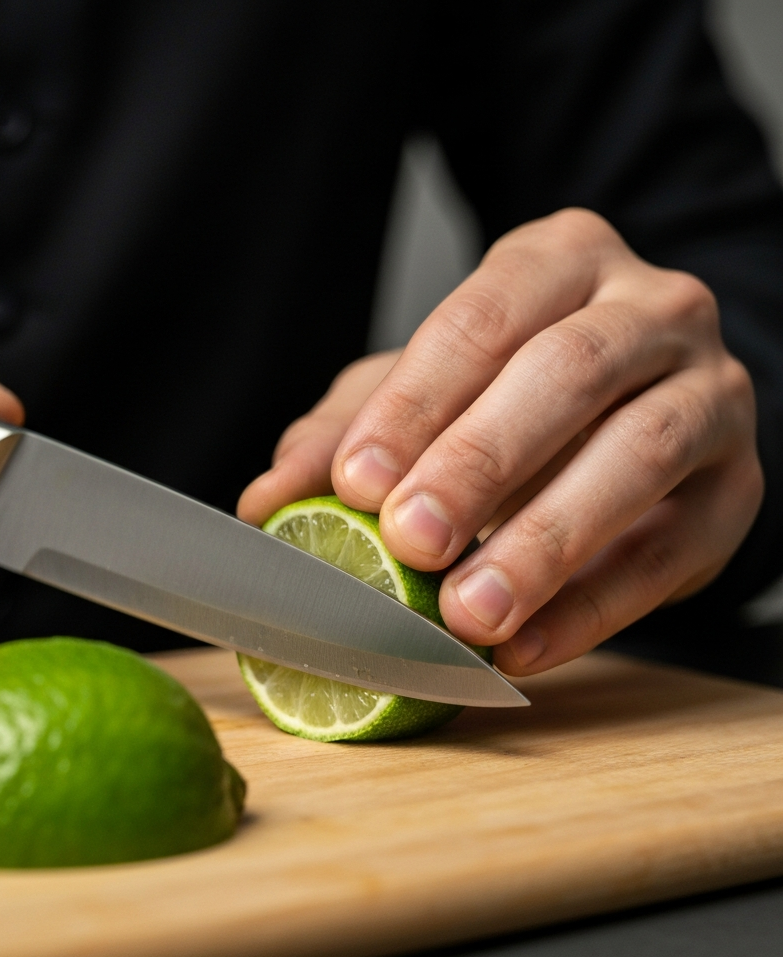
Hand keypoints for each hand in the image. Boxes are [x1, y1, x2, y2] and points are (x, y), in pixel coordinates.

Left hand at [239, 209, 762, 674]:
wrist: (648, 413)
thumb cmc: (516, 393)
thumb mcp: (423, 394)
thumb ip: (347, 433)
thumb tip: (265, 501)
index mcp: (560, 262)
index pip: (483, 319)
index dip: (417, 403)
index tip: (356, 483)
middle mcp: (651, 308)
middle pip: (568, 372)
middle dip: (481, 462)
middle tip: (409, 541)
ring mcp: (709, 392)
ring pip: (637, 454)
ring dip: (544, 542)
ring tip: (468, 613)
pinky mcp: (737, 486)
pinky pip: (672, 549)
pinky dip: (593, 605)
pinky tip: (524, 648)